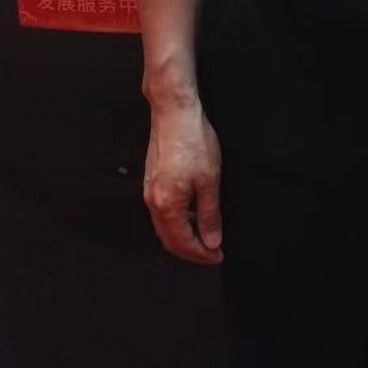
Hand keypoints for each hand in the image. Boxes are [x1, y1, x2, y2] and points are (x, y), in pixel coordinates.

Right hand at [143, 101, 223, 264]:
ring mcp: (149, 189)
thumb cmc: (193, 140)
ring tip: (205, 235)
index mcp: (167, 205)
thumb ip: (210, 214)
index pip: (183, 243)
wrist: (174, 111)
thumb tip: (211, 240)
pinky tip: (192, 213)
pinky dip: (177, 220)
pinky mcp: (152, 178)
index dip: (201, 254)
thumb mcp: (210, 179)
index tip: (217, 256)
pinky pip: (162, 210)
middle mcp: (153, 201)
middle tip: (211, 252)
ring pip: (164, 225)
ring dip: (183, 235)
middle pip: (169, 239)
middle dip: (191, 250)